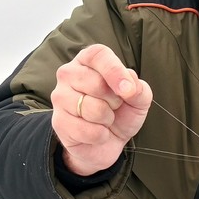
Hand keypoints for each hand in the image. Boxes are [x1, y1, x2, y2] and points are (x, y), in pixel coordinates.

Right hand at [51, 43, 152, 175]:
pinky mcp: (59, 121)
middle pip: (96, 84)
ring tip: (104, 120)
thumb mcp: (138, 100)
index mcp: (89, 61)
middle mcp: (69, 73)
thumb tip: (130, 87)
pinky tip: (96, 133)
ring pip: (92, 108)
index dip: (115, 71)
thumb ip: (139, 89)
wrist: (108, 143)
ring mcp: (60, 96)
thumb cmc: (121, 114)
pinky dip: (100, 136)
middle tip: (113, 107)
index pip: (98, 55)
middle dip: (114, 101)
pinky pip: (87, 130)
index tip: (128, 90)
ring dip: (107, 120)